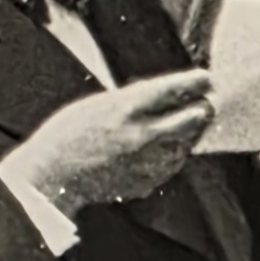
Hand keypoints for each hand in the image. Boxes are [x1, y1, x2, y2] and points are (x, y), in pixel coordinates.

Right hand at [2, 69, 213, 212]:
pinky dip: (176, 155)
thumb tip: (166, 98)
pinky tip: (172, 148)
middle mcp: (140, 134)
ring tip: (191, 124)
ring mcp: (145, 161)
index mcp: (124, 108)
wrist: (52, 177)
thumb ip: (132, 102)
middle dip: (202, 108)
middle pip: (190, 118)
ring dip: (191, 133)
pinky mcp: (146, 182)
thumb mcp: (98, 105)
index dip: (194, 82)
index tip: (207, 78)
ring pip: (186, 144)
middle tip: (207, 103)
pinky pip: (172, 166)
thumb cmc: (67, 136)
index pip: (171, 90)